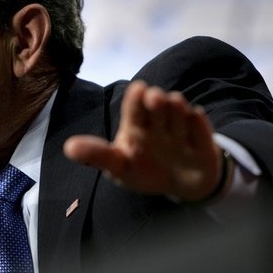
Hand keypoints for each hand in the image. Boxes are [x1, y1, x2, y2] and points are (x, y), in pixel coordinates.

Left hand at [64, 80, 223, 201]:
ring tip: (176, 105)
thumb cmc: (144, 171)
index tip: (138, 88)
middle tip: (154, 97)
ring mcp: (182, 131)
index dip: (135, 101)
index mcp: (137, 126)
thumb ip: (97, 155)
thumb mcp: (119, 167)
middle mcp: (159, 122)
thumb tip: (68, 147)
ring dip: (177, 110)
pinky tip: (196, 117)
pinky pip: (202, 132)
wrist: (181, 184)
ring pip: (180, 115)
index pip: (134, 110)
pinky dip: (199, 126)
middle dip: (155, 101)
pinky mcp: (203, 143)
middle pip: (158, 108)